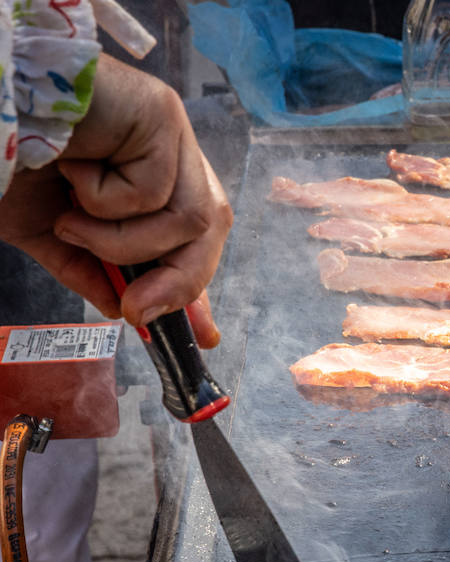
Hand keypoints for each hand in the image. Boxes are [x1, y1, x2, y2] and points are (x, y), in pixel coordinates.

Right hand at [0, 55, 231, 346]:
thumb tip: (121, 309)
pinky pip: (156, 191)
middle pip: (207, 230)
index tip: (205, 336)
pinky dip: (108, 203)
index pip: (193, 234)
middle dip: (177, 282)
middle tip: (134, 309)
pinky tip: (73, 172)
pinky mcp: (160, 113)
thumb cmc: (4, 155)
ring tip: (72, 221)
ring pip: (189, 219)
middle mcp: (167, 148)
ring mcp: (168, 129)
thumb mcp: (44, 229)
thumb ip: (88, 268)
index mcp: (146, 172)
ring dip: (123, 241)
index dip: (197, 283)